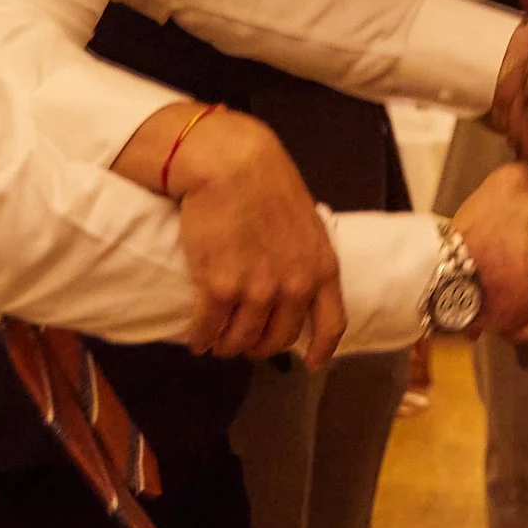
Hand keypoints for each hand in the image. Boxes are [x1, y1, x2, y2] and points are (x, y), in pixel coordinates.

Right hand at [161, 110, 346, 366]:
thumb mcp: (305, 221)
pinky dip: (201, 338)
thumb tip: (295, 281)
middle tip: (243, 342)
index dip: (321, 349)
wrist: (231, 164)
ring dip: (227, 346)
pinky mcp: (220, 287)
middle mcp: (295, 286)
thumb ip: (305, 256)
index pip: (331, 324)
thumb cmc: (266, 183)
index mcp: (322, 268)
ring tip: (216, 341)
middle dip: (259, 347)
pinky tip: (196, 338)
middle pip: (278, 339)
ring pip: (241, 340)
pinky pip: (209, 328)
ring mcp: (258, 290)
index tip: (311, 363)